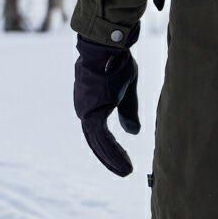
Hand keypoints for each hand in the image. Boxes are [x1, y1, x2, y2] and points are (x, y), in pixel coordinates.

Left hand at [74, 37, 141, 176]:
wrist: (106, 47)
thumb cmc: (115, 62)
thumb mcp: (125, 89)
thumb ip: (127, 111)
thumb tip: (133, 133)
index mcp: (91, 105)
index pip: (98, 132)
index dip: (110, 147)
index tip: (122, 159)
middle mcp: (85, 111)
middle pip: (96, 142)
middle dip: (110, 158)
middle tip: (125, 171)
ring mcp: (86, 113)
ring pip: (99, 143)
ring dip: (113, 159)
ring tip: (126, 171)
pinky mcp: (93, 114)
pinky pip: (103, 140)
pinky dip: (113, 153)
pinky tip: (125, 164)